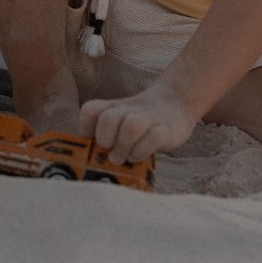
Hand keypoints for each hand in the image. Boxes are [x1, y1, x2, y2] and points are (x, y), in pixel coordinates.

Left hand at [79, 85, 197, 164]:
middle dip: (104, 139)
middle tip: (108, 154)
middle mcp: (129, 110)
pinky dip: (142, 150)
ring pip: (131, 125)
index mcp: (113, 108)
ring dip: (123, 146)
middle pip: (108, 118)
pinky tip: (137, 157)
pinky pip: (154, 137)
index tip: (90, 146)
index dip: (85, 129)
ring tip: (121, 159)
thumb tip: (87, 159)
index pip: (90, 110)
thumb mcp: (121, 122)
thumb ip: (105, 135)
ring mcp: (149, 118)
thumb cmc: (141, 123)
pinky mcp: (167, 129)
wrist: (176, 103)